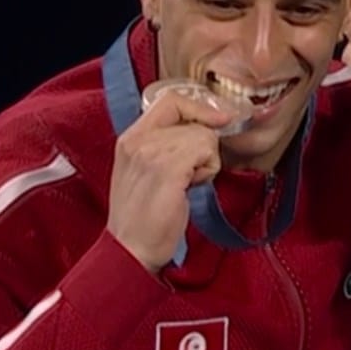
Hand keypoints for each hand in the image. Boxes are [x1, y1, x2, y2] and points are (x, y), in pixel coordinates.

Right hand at [106, 91, 231, 270]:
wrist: (130, 250)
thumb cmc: (143, 217)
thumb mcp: (146, 170)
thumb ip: (166, 145)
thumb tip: (204, 127)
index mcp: (130, 138)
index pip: (170, 99)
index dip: (200, 107)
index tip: (220, 119)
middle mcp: (137, 140)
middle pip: (193, 119)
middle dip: (203, 145)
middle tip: (190, 174)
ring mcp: (151, 153)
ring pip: (204, 135)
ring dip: (206, 161)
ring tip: (187, 184)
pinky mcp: (167, 169)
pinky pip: (206, 149)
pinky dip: (208, 169)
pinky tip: (192, 187)